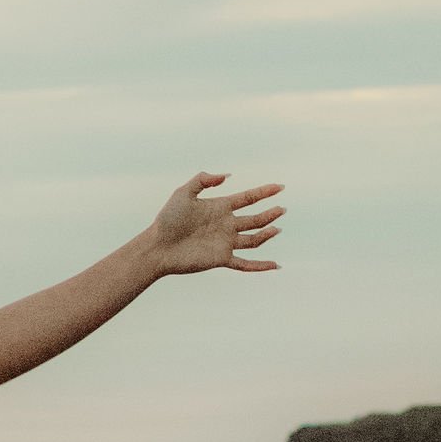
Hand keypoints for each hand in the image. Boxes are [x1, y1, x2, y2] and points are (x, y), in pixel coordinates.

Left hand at [144, 171, 283, 275]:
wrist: (158, 246)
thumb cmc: (167, 219)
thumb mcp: (183, 193)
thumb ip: (203, 179)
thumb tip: (227, 176)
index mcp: (219, 207)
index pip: (247, 198)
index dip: (264, 192)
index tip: (280, 187)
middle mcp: (225, 224)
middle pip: (254, 219)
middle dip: (269, 214)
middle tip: (282, 208)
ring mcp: (225, 242)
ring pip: (254, 239)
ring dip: (267, 234)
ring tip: (277, 228)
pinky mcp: (221, 258)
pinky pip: (245, 263)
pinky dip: (260, 266)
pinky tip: (275, 266)